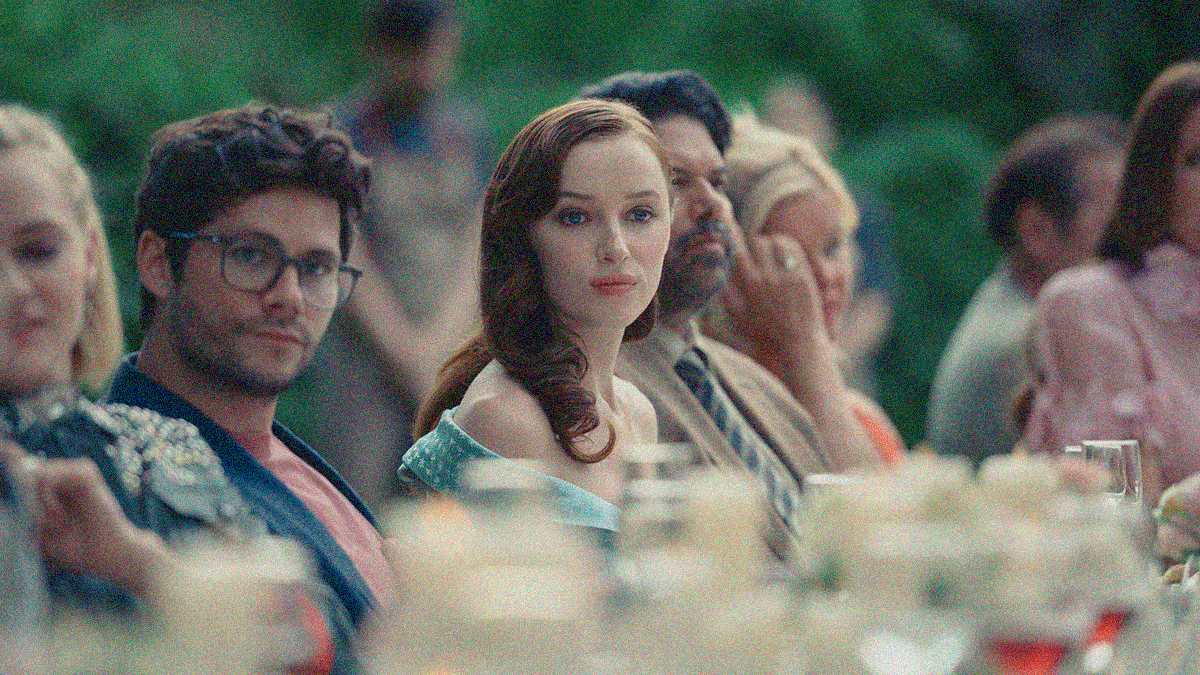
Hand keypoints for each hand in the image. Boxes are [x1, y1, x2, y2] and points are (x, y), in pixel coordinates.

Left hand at [5, 449, 168, 596]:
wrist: (106, 554)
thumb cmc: (74, 547)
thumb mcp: (37, 531)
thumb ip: (22, 510)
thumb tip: (6, 493)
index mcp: (53, 488)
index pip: (25, 466)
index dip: (10, 456)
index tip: (2, 448)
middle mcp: (64, 476)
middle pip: (26, 470)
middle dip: (24, 497)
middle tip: (40, 524)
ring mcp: (75, 472)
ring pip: (35, 473)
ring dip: (36, 503)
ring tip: (53, 523)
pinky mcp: (85, 474)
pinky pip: (49, 475)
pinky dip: (47, 497)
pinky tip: (59, 514)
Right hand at [721, 226, 828, 357]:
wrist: (798, 342)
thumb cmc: (765, 332)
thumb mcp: (738, 316)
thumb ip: (727, 292)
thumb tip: (720, 268)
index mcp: (750, 286)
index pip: (737, 251)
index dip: (730, 233)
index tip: (725, 220)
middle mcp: (768, 277)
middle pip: (756, 241)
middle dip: (752, 245)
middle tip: (754, 255)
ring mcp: (788, 274)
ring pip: (774, 241)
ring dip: (769, 244)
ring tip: (769, 256)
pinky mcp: (803, 273)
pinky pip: (791, 247)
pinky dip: (784, 246)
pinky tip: (782, 256)